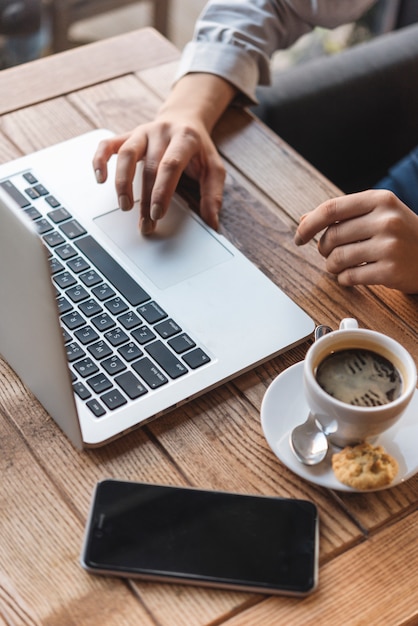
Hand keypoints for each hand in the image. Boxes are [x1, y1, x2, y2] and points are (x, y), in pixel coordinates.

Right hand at [93, 74, 235, 233]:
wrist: (184, 118)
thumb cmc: (198, 149)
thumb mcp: (214, 168)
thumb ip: (213, 195)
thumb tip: (212, 224)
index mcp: (185, 138)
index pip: (170, 165)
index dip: (162, 191)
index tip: (157, 214)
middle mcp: (161, 132)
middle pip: (149, 167)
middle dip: (145, 198)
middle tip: (145, 223)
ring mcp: (141, 132)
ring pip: (126, 155)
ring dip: (123, 182)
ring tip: (124, 206)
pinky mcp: (127, 135)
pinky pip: (108, 145)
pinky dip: (100, 160)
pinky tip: (100, 179)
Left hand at [294, 190, 417, 292]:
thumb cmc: (402, 234)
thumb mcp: (378, 214)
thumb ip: (343, 214)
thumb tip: (304, 219)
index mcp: (380, 199)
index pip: (331, 209)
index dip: (309, 224)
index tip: (299, 236)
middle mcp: (385, 220)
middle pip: (331, 237)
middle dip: (323, 249)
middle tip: (328, 253)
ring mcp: (389, 246)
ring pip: (337, 259)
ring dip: (332, 266)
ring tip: (340, 266)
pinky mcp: (390, 270)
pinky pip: (349, 277)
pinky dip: (344, 279)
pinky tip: (352, 276)